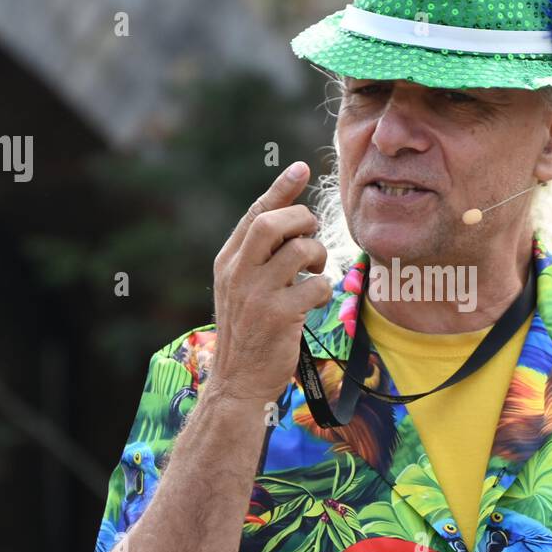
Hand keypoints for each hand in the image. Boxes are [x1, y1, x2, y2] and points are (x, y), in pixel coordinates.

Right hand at [209, 161, 331, 404]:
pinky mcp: (278, 316)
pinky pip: (316, 286)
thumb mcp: (241, 291)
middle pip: (273, 223)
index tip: (302, 168)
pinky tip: (315, 303)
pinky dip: (324, 290)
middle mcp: (237, 274)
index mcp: (227, 263)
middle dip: (302, 222)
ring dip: (317, 257)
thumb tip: (290, 222)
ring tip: (314, 273)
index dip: (281, 189)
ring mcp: (256, 294)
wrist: (238, 383)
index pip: (255, 214)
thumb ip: (258, 259)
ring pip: (299, 251)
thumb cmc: (248, 334)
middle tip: (311, 238)